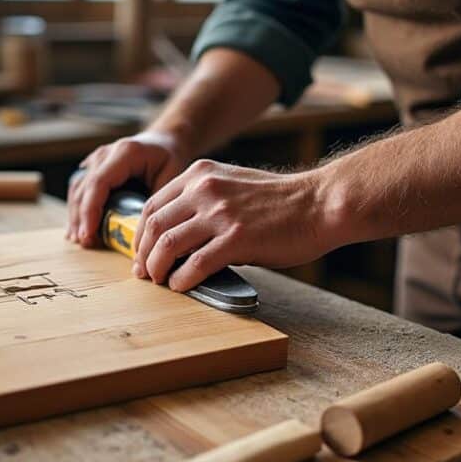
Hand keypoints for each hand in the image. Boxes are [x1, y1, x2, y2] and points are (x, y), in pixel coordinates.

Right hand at [67, 132, 189, 246]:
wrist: (164, 141)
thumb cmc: (169, 159)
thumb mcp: (172, 177)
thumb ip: (158, 202)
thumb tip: (145, 233)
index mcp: (125, 153)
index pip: (99, 182)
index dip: (90, 210)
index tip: (88, 234)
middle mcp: (105, 153)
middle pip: (84, 187)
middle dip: (81, 217)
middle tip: (85, 242)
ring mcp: (96, 159)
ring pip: (77, 189)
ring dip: (76, 215)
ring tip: (81, 239)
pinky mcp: (92, 168)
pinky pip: (79, 189)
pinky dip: (78, 209)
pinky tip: (78, 228)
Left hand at [133, 159, 332, 291]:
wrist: (320, 204)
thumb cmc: (281, 201)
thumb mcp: (233, 185)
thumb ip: (204, 202)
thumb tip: (179, 236)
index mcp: (200, 175)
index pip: (152, 204)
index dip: (140, 234)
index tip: (141, 253)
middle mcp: (205, 190)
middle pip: (153, 225)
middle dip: (143, 254)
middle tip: (144, 273)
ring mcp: (220, 214)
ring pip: (168, 245)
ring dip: (158, 269)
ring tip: (160, 281)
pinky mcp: (236, 239)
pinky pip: (196, 264)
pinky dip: (183, 280)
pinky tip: (183, 287)